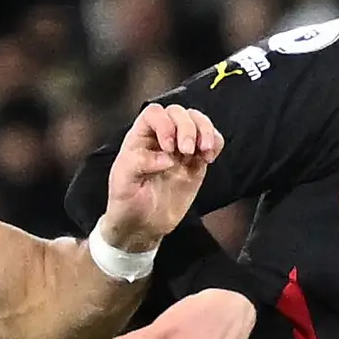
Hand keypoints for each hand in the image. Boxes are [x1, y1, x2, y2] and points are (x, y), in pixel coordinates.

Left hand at [99, 102, 220, 248]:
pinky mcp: (196, 162)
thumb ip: (138, 163)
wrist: (142, 225)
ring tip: (205, 150)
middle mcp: (161, 138)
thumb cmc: (127, 202)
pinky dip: (216, 143)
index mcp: (140, 138)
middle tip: (187, 151)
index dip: (165, 124)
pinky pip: (211, 142)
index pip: (154, 113)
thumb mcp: (122, 182)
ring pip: (198, 122)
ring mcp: (180, 149)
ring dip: (205, 130)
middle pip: (178, 113)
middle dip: (187, 128)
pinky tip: (210, 157)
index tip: (168, 147)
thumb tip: (167, 157)